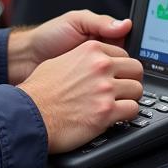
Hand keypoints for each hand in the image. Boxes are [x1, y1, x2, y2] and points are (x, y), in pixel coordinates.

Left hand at [7, 10, 131, 84]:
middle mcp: (102, 59)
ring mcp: (96, 77)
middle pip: (126, 68)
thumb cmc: (48, 37)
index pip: (127, 48)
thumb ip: (100, 22)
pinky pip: (104, 95)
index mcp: (103, 40)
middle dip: (125, 71)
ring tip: (111, 85)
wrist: (26, 59)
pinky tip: (104, 95)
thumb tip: (126, 25)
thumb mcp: (75, 22)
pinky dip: (107, 96)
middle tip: (120, 74)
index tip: (130, 59)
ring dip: (117, 85)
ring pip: (118, 83)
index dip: (130, 53)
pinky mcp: (88, 92)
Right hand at [17, 40, 142, 153]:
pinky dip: (126, 115)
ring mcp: (105, 89)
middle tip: (123, 90)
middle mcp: (101, 66)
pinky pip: (133, 110)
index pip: (123, 54)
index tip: (120, 76)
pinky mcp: (106, 111)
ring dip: (129, 99)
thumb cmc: (39, 90)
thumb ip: (82, 57)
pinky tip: (116, 117)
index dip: (122, 67)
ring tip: (119, 104)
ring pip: (138, 90)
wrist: (29, 114)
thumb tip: (95, 60)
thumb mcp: (59, 60)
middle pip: (136, 69)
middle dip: (131, 81)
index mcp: (91, 50)